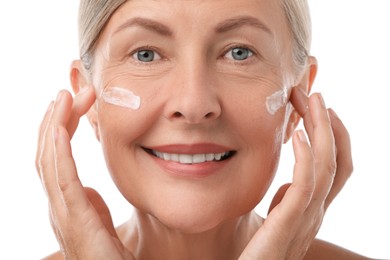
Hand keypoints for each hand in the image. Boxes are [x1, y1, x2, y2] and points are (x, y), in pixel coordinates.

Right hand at [35, 87, 134, 259]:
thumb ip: (92, 207)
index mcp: (65, 204)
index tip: (71, 104)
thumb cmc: (111, 257)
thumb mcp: (100, 223)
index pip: (55, 158)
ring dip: (54, 125)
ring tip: (63, 97)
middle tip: (69, 91)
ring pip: (49, 160)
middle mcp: (58, 206)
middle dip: (57, 119)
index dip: (59, 128)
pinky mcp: (75, 220)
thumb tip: (87, 189)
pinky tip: (58, 127)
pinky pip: (62, 179)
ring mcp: (63, 213)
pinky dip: (57, 151)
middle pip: (48, 153)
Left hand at [239, 88, 352, 259]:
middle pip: (336, 160)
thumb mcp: (277, 218)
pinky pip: (306, 184)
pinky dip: (307, 157)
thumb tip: (289, 183)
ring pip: (326, 167)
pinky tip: (299, 135)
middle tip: (316, 95)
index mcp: (313, 208)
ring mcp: (307, 217)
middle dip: (328, 125)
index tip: (321, 111)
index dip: (335, 137)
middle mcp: (317, 211)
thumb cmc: (259, 248)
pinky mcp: (289, 221)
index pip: (336, 168)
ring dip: (321, 130)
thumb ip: (288, 202)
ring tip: (312, 102)